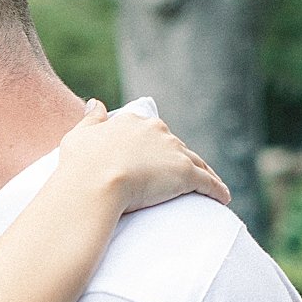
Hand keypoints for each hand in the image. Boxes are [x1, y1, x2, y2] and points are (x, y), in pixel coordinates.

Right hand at [58, 99, 229, 214]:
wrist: (93, 185)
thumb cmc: (80, 165)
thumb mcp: (78, 135)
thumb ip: (91, 119)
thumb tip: (95, 103)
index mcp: (133, 122)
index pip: (152, 133)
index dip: (155, 146)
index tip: (155, 157)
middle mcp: (158, 132)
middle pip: (175, 146)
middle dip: (178, 159)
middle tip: (178, 176)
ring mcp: (174, 152)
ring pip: (196, 162)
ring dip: (203, 172)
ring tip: (207, 186)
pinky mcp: (186, 174)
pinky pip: (207, 182)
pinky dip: (217, 190)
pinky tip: (223, 198)